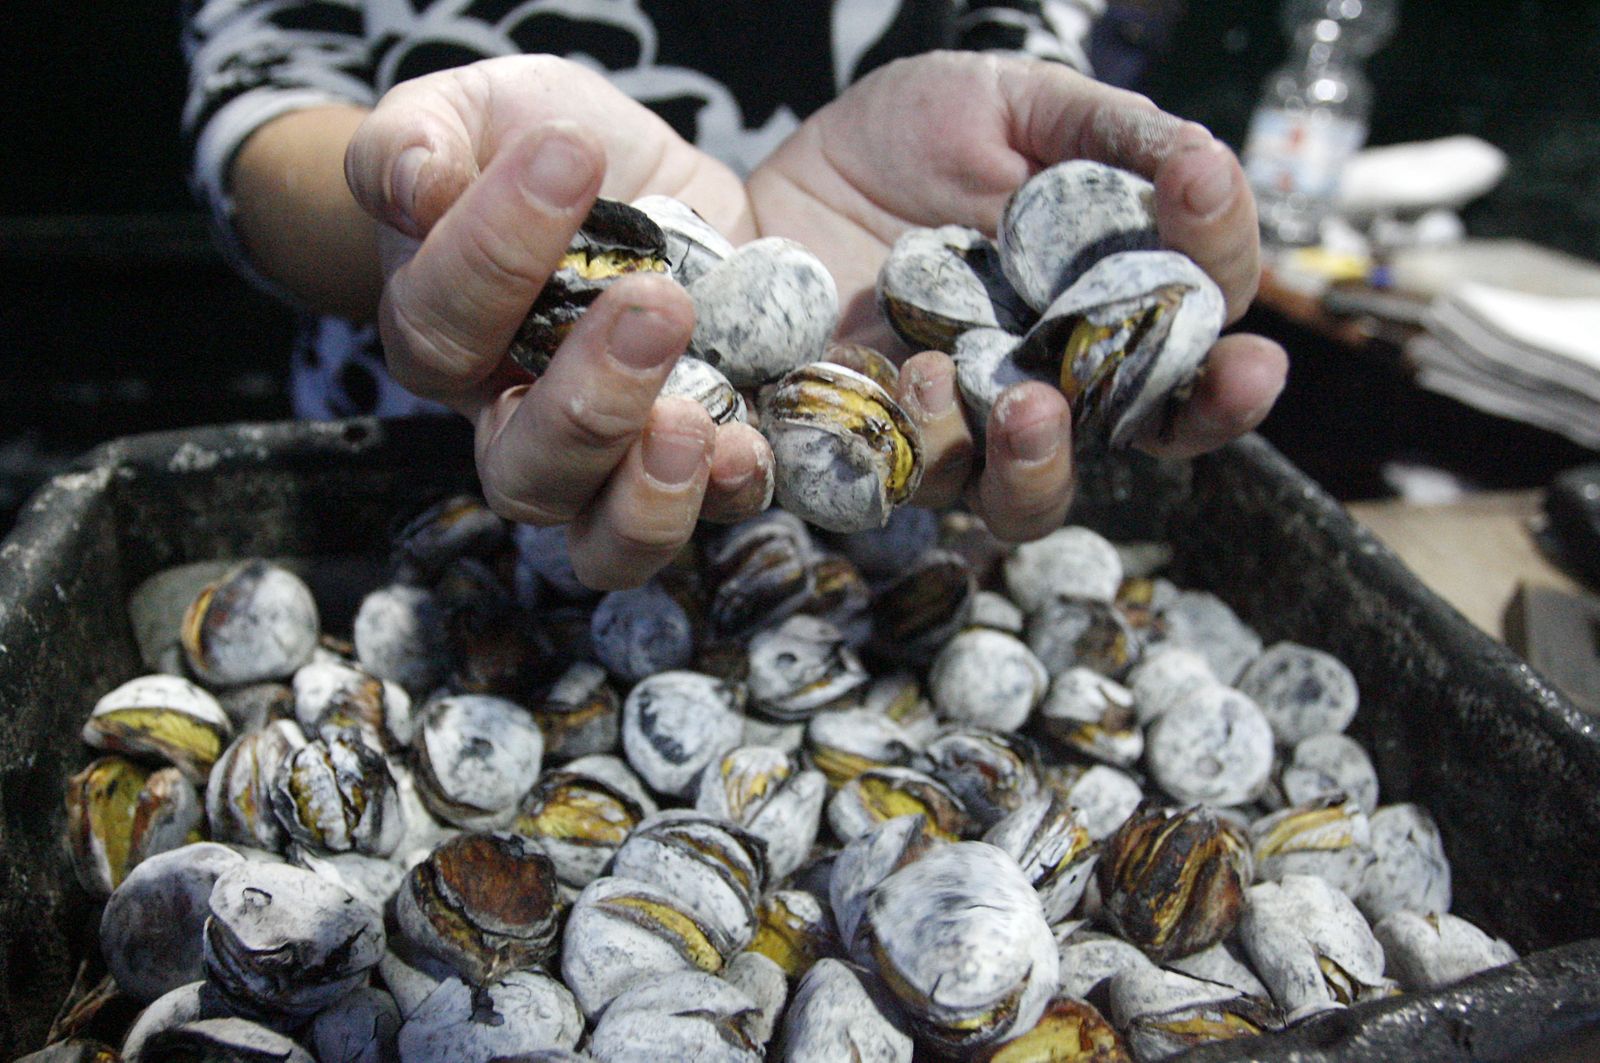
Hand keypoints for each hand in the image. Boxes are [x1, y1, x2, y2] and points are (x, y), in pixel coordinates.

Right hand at [345, 56, 773, 588]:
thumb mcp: (487, 109)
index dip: (493, 251)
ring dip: (643, 491)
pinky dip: (725, 494)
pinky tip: (747, 445)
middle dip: (586, 399)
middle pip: (520, 468)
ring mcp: (613, 462)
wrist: (658, 180)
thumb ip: (422, 135)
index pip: (441, 325)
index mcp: (448, 334)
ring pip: (598, 538)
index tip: (572, 155)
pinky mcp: (702, 463)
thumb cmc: (550, 145)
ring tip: (693, 421)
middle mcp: (520, 421)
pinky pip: (703, 521)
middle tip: (656, 305)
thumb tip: (410, 183)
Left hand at [747, 51, 1287, 541]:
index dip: (1225, 280)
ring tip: (1029, 399)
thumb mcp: (1011, 106)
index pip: (1196, 317)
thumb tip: (1208, 161)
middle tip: (1236, 376)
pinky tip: (913, 379)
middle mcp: (1051, 379)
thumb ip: (1106, 135)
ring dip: (1047, 455)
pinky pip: (909, 482)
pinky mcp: (876, 453)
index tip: (1216, 228)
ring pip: (1031, 492)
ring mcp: (964, 428)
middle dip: (1207, 410)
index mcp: (1102, 301)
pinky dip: (922, 445)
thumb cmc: (901, 144)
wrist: (768, 184)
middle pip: (1153, 432)